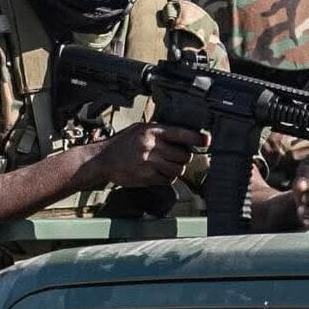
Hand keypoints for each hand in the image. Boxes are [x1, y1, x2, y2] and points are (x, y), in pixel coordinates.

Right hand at [87, 123, 207, 187]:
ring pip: (177, 170)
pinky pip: (167, 180)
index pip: (180, 134)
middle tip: (177, 157)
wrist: (102, 159)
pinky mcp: (146, 177)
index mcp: (151, 131)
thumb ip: (159, 132)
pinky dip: (166, 178)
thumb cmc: (122, 143)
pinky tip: (158, 172)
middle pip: (183, 156)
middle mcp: (151, 145)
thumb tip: (182, 137)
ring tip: (166, 165)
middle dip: (183, 158)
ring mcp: (149, 162)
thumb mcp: (139, 129)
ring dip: (176, 169)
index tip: (206, 141)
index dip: (196, 138)